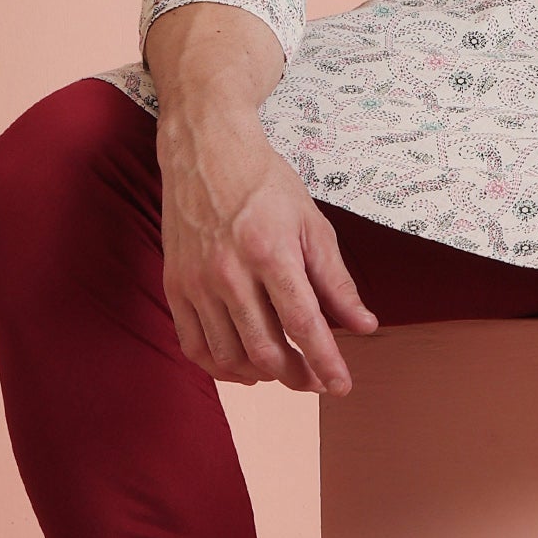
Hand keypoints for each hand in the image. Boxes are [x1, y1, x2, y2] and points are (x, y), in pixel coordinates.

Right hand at [157, 106, 377, 394]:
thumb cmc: (264, 184)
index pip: (303, 324)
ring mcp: (196, 281)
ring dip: (261, 376)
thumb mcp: (312, 224)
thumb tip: (362, 326)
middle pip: (265, 350)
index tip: (341, 386)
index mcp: (270, 251)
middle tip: (315, 380)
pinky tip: (243, 366)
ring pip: (229, 356)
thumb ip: (336, 280)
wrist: (205, 151)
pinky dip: (220, 367)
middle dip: (296, 376)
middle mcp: (229, 271)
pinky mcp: (174, 286)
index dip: (326, 362)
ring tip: (283, 370)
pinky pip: (193, 346)